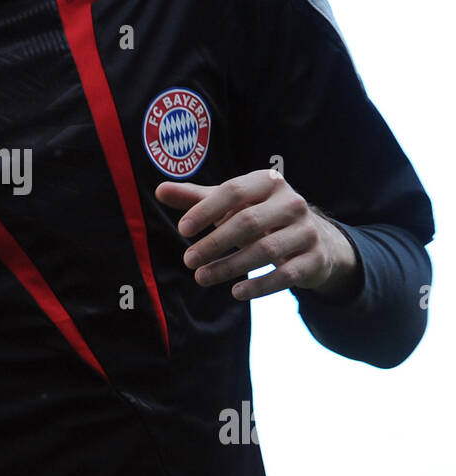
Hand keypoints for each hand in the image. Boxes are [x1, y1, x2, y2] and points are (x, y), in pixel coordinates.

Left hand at [154, 169, 359, 301]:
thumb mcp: (232, 205)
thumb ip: (198, 198)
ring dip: (230, 266)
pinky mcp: (314, 259)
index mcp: (269, 182)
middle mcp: (292, 203)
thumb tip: (159, 191)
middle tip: (188, 260)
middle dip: (215, 243)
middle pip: (249, 222)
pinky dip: (260, 285)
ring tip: (202, 278)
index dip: (207, 210)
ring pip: (265, 250)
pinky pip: (286, 274)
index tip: (183, 230)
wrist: (316, 241)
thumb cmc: (262, 217)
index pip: (234, 191)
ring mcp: (307, 231)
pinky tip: (236, 292)